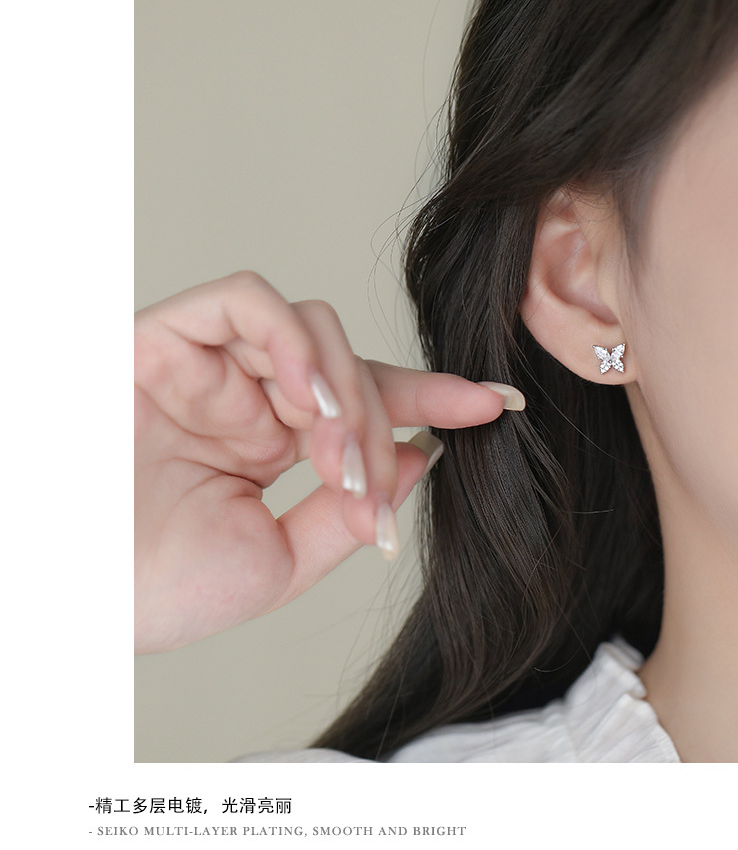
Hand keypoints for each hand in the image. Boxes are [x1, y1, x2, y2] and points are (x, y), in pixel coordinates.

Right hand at [135, 271, 522, 652]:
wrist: (82, 596)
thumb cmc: (162, 588)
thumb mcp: (282, 559)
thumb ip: (350, 507)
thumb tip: (421, 458)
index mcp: (272, 447)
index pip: (366, 404)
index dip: (432, 398)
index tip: (494, 403)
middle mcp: (247, 398)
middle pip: (349, 367)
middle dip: (381, 419)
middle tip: (370, 483)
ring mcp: (211, 366)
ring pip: (311, 329)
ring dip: (341, 388)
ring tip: (336, 453)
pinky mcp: (167, 337)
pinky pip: (245, 302)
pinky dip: (288, 338)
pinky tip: (306, 395)